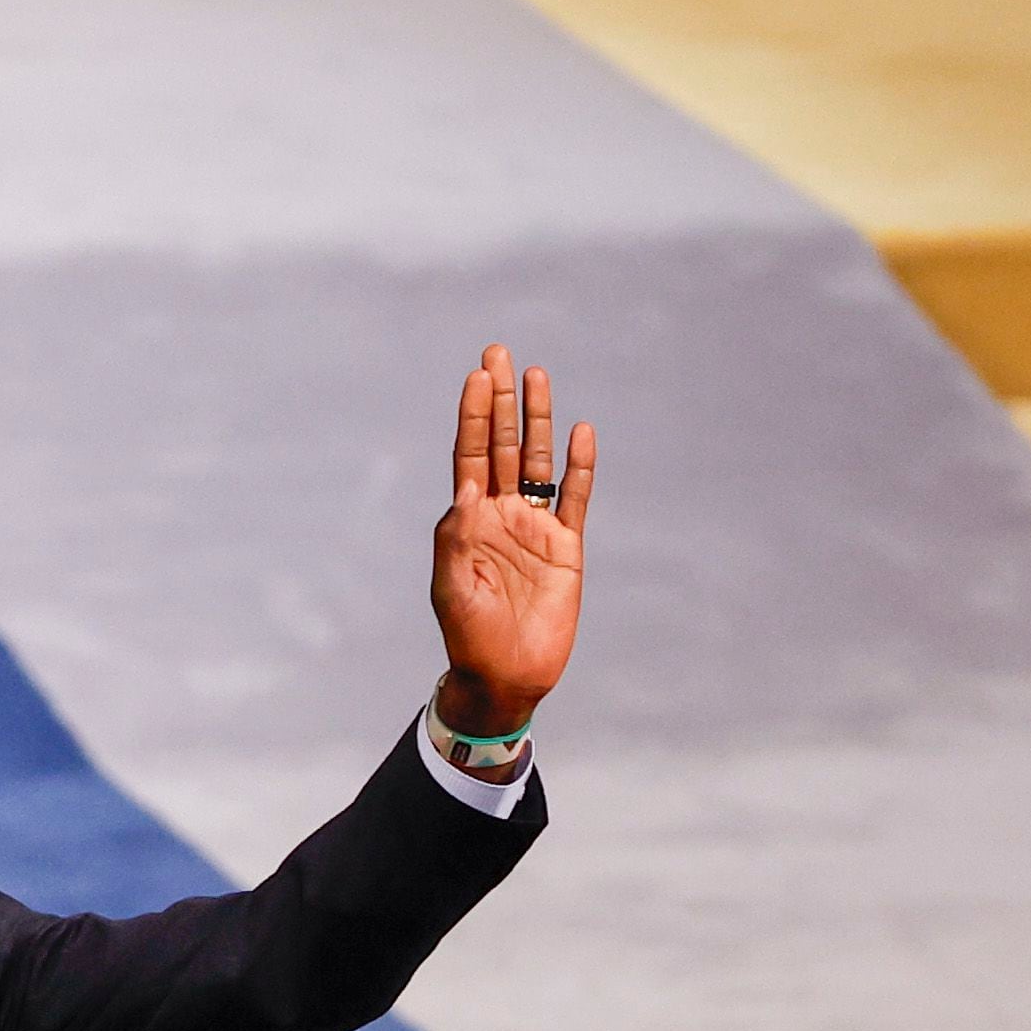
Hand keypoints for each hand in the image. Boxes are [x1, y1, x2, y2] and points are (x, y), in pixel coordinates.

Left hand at [429, 343, 593, 739]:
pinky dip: (579, 466)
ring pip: (536, 461)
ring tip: (537, 376)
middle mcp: (501, 514)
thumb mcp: (450, 589)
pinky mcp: (567, 546)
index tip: (477, 376)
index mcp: (468, 520)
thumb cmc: (468, 637)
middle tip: (499, 354)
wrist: (506, 675)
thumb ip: (453, 541)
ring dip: (536, 420)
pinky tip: (580, 433)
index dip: (473, 416)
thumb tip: (463, 495)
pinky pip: (575, 497)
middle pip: (501, 445)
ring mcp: (535, 526)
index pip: (469, 455)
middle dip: (501, 401)